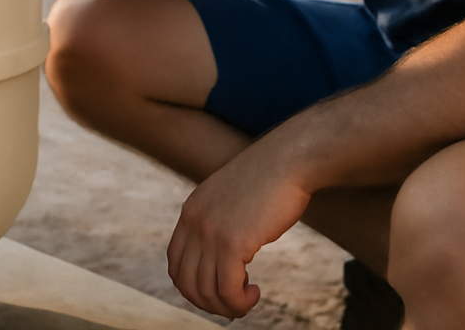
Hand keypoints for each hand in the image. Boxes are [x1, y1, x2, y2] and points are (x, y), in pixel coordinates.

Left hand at [167, 142, 312, 317]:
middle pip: (185, 282)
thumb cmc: (270, 180)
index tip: (218, 290)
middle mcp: (194, 222)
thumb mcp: (231, 200)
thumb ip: (219, 222)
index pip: (175, 262)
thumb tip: (223, 258)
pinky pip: (227, 290)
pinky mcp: (232, 242)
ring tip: (247, 300)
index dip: (193, 285)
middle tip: (233, 303)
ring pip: (206, 291)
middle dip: (208, 302)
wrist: (289, 160)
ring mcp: (210, 232)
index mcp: (190, 210)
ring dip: (227, 305)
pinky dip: (239, 302)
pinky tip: (254, 293)